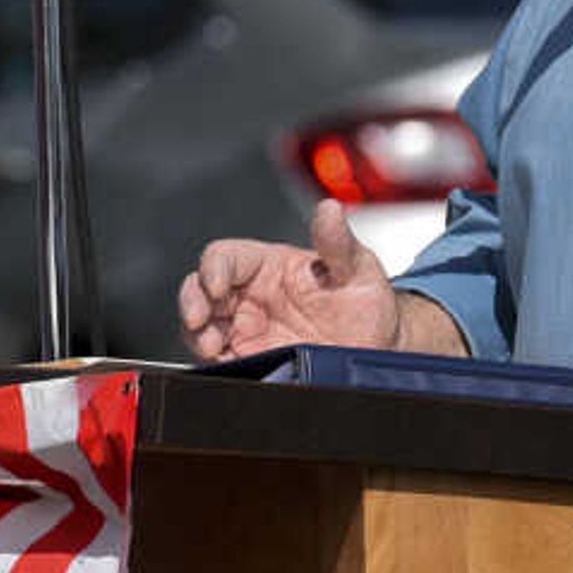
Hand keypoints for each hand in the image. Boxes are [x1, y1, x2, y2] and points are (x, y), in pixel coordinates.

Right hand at [177, 199, 406, 360]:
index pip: (226, 257)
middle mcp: (251, 296)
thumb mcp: (358, 270)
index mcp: (268, 266)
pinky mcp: (251, 359)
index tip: (217, 283)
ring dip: (198, 335)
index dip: (214, 267)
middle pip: (201, 291)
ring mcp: (247, 329)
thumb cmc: (366, 304)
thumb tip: (330, 210)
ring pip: (202, 327)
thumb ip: (338, 244)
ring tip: (212, 346)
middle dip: (193, 303)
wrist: (380, 349)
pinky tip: (224, 363)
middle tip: (200, 320)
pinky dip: (214, 363)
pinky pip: (220, 360)